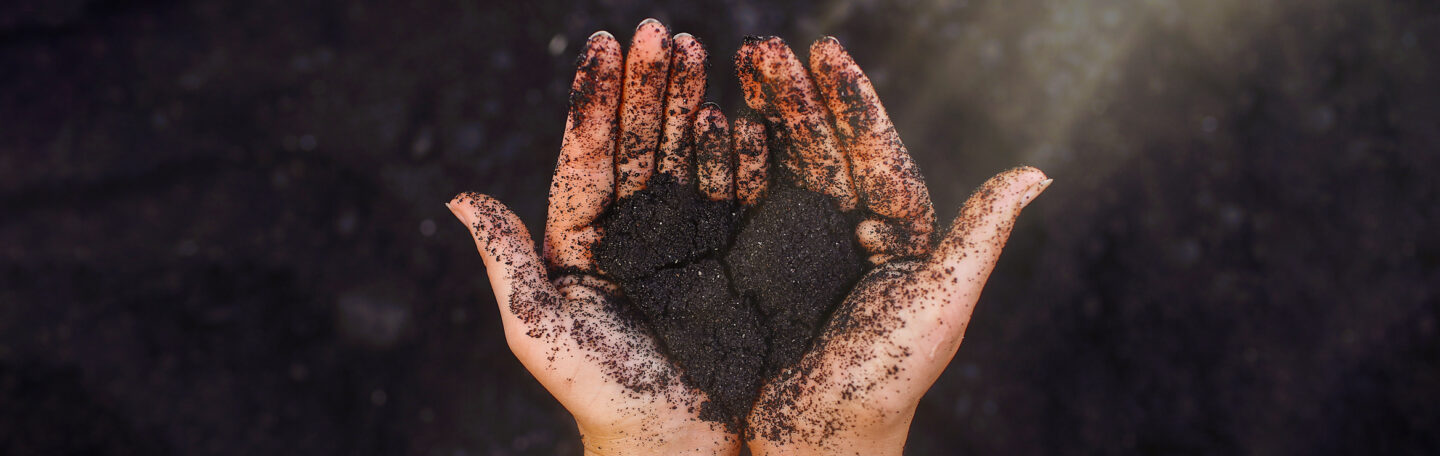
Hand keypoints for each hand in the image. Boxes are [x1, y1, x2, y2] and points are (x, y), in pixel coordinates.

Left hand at [447, 20, 740, 454]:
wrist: (674, 444)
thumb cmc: (600, 394)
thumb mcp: (539, 327)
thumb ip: (506, 260)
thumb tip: (457, 198)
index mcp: (583, 242)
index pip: (588, 155)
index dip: (597, 100)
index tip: (607, 44)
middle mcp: (633, 234)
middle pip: (640, 143)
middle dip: (651, 86)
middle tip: (663, 31)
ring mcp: (684, 243)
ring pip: (686, 157)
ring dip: (693, 104)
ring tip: (703, 51)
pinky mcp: (728, 260)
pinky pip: (733, 195)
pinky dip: (739, 154)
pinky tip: (743, 114)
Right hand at [734, 37, 1050, 453]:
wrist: (813, 449)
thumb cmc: (884, 385)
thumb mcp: (939, 307)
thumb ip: (980, 238)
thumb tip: (1038, 172)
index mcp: (899, 237)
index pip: (875, 152)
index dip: (851, 101)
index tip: (825, 50)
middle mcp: (850, 235)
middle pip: (821, 149)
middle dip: (795, 95)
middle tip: (764, 47)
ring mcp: (800, 250)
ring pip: (780, 166)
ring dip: (759, 115)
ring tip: (734, 65)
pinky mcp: (757, 270)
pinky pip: (741, 205)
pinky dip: (724, 163)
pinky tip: (708, 124)